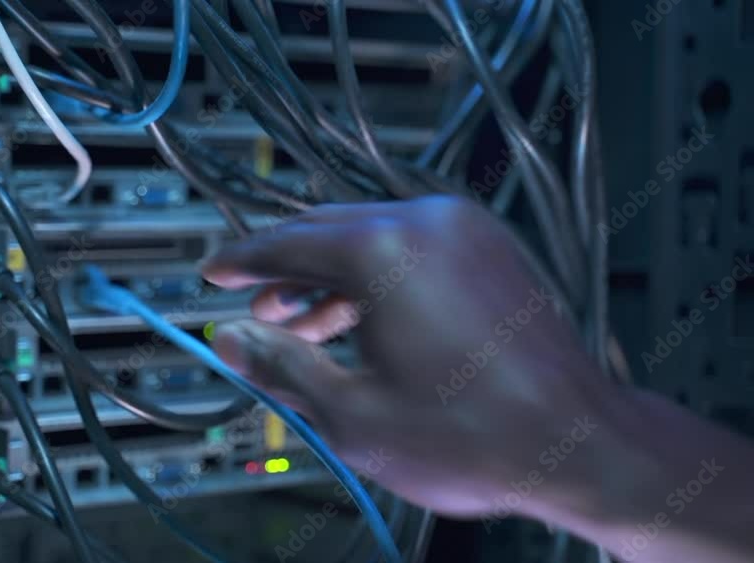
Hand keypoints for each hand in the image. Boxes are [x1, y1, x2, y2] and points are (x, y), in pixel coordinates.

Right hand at [202, 196, 615, 516]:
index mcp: (384, 250)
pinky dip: (375, 277)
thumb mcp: (352, 414)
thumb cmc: (473, 436)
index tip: (214, 273)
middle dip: (283, 270)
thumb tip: (231, 340)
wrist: (577, 443)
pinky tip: (356, 322)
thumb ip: (281, 366)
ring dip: (327, 277)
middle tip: (252, 307)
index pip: (286, 243)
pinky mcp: (490, 250)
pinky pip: (412, 248)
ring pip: (370, 239)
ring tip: (298, 325)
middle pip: (326, 231)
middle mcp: (426, 223)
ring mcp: (465, 231)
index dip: (240, 262)